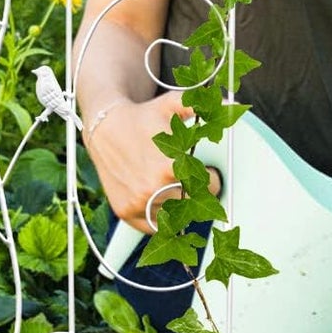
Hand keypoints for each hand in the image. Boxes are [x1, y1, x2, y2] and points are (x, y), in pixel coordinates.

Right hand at [85, 91, 216, 233]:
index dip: (211, 177)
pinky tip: (156, 196)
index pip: (209, 186)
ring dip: (177, 204)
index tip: (205, 171)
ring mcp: (138, 203)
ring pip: (175, 216)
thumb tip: (228, 106)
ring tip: (167, 183)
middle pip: (194, 203)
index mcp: (170, 166)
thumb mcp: (171, 105)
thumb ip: (201, 106)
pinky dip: (159, 216)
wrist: (103, 127)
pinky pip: (154, 226)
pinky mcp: (125, 212)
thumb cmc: (141, 117)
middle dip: (195, 191)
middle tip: (185, 176)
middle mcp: (153, 189)